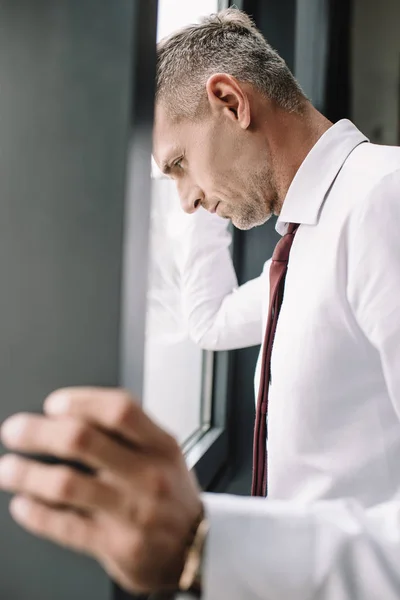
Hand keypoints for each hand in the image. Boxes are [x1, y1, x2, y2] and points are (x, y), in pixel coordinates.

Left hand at [0, 388, 202, 593]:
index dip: (81, 401)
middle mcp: (148, 475)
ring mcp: (132, 512)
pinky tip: (23, 504)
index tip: (54, 404)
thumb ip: (127, 431)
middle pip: (83, 441)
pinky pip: (64, 526)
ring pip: (66, 484)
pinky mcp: (116, 545)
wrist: (196, 547)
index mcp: (161, 445)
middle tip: (15, 430)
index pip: (120, 410)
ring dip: (26, 474)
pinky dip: (36, 513)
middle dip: (38, 432)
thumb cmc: (170, 493)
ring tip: (8, 469)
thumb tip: (70, 411)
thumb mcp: (164, 452)